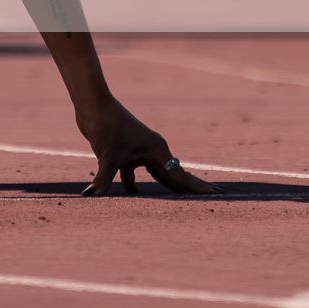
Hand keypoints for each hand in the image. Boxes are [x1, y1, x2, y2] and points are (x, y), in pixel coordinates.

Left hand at [78, 94, 214, 196]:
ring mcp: (139, 151)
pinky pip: (134, 174)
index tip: (216, 192)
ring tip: (178, 202)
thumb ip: (103, 179)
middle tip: (210, 197)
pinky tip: (133, 197)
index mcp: (157, 150)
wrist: (93, 105)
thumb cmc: (106, 125)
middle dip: (189, 188)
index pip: (181, 175)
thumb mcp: (108, 156)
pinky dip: (134, 186)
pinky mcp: (125, 153)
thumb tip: (91, 195)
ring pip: (156, 175)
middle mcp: (152, 150)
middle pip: (174, 175)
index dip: (197, 187)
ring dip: (164, 188)